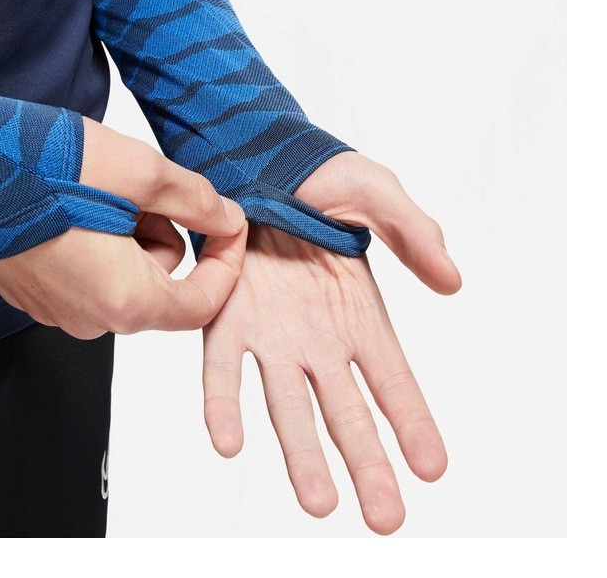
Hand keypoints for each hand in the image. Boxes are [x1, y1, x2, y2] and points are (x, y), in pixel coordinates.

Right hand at [0, 118, 247, 338]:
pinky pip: (89, 279)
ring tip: (106, 195)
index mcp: (125, 301)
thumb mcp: (142, 173)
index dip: (227, 264)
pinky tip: (79, 207)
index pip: (203, 304)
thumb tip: (229, 219)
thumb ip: (198, 202)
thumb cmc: (47, 168)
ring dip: (133, 239)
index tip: (229, 226)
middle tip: (148, 195)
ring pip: (126, 282)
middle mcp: (90, 319)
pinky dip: (101, 246)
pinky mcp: (34, 295)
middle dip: (169, 238)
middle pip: (162, 290)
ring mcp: (56, 311)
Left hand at [202, 151, 460, 533]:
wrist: (257, 158)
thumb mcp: (378, 195)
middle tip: (385, 517)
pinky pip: (223, 369)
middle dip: (368, 464)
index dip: (413, 422)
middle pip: (347, 412)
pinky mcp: (225, 318)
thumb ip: (415, 234)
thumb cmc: (322, 178)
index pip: (393, 381)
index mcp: (359, 315)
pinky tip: (228, 440)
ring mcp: (271, 334)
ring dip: (302, 454)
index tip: (431, 467)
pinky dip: (224, 404)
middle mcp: (316, 338)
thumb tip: (452, 281)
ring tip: (320, 501)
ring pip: (289, 405)